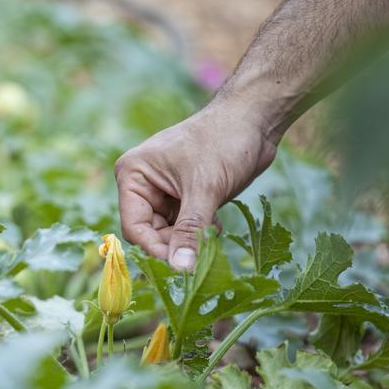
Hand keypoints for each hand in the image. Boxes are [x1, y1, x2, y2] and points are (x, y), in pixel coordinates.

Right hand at [115, 101, 279, 269]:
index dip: (155, 248)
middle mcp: (143, 185)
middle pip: (150, 233)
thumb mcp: (205, 189)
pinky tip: (217, 223)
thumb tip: (180, 269)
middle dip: (176, 243)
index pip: (134, 227)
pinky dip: (199, 232)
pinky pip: (184, 227)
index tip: (181, 265)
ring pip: (169, 233)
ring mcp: (164, 191)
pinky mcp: (184, 196)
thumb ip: (190, 231)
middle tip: (203, 249)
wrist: (254, 119)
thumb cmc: (223, 141)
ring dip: (190, 239)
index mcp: (134, 175)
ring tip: (213, 229)